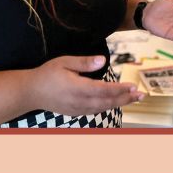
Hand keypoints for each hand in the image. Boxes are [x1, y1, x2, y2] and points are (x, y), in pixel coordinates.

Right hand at [26, 54, 144, 113]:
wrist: (30, 93)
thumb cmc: (47, 74)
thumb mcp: (64, 62)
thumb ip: (84, 62)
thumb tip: (103, 61)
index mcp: (77, 88)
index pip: (104, 90)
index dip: (120, 89)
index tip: (133, 86)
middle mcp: (79, 102)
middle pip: (107, 102)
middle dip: (126, 98)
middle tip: (142, 94)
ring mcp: (77, 109)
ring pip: (103, 108)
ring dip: (120, 103)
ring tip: (134, 98)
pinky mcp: (75, 112)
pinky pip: (96, 111)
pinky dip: (108, 106)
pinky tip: (117, 102)